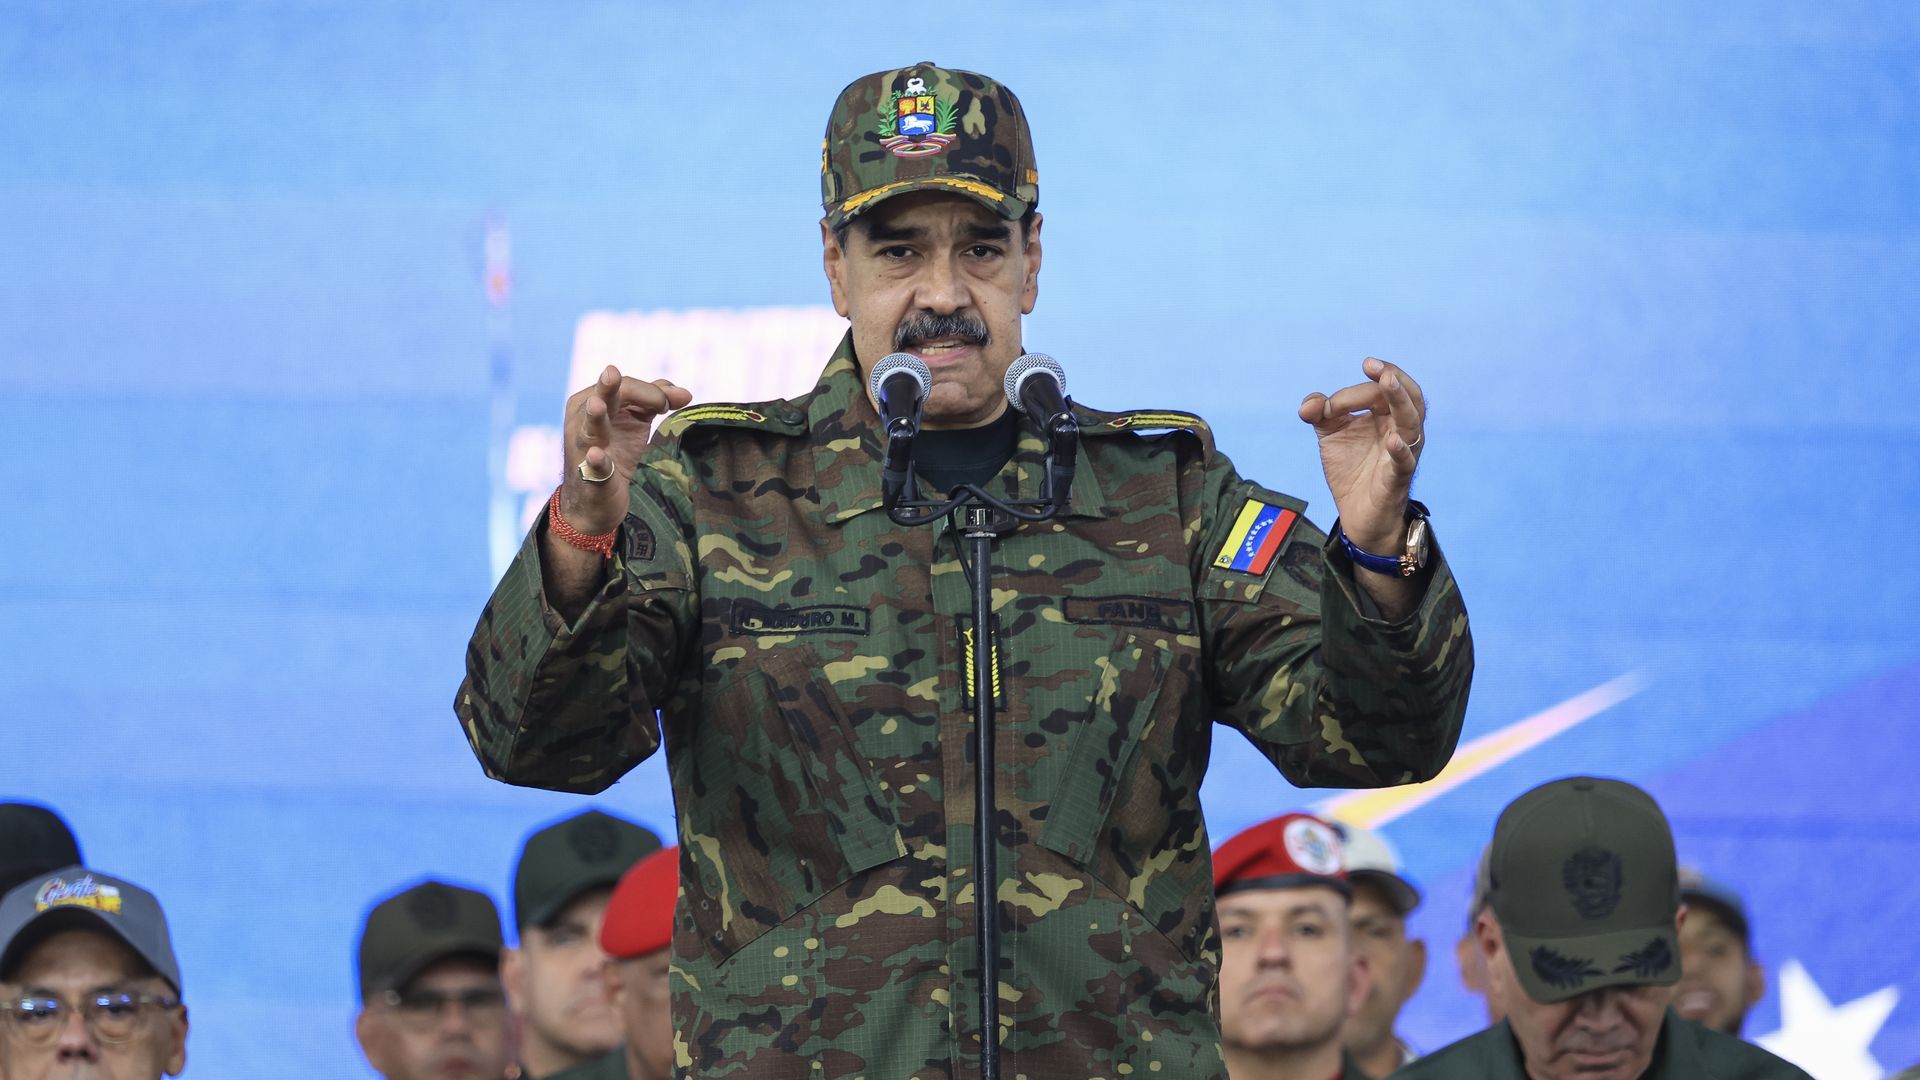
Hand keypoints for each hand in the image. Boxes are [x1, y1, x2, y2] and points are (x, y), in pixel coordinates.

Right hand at [559, 366, 692, 534]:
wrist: (596, 499)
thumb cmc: (615, 450)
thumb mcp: (635, 420)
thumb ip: (656, 400)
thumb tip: (685, 393)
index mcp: (593, 399)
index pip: (625, 386)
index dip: (652, 392)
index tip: (670, 404)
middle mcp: (582, 419)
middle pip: (603, 398)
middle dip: (609, 387)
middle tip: (612, 373)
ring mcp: (583, 447)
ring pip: (589, 428)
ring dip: (594, 417)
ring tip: (598, 405)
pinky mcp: (591, 475)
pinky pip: (593, 466)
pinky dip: (596, 461)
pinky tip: (596, 455)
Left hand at [1297, 357, 1424, 553]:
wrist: (1356, 514)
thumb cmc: (1351, 469)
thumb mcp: (1330, 434)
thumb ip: (1318, 412)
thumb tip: (1309, 405)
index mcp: (1387, 415)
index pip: (1377, 391)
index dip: (1349, 393)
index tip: (1324, 406)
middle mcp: (1400, 429)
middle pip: (1408, 396)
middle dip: (1392, 376)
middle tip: (1371, 365)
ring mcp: (1403, 452)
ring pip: (1412, 421)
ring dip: (1400, 400)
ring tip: (1388, 381)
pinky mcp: (1397, 477)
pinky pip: (1405, 461)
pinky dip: (1401, 450)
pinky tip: (1393, 441)